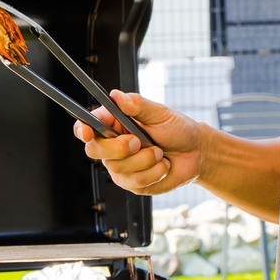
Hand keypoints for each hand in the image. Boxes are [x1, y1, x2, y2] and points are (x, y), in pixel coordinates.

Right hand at [73, 91, 204, 195]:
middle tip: (139, 141)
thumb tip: (117, 96)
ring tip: (159, 153)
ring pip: (118, 169)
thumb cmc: (177, 129)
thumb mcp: (159, 113)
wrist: (196, 153)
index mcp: (114, 124)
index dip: (83, 129)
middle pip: (95, 150)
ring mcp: (120, 166)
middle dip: (119, 148)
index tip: (89, 131)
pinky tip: (162, 166)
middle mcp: (112, 146)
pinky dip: (154, 173)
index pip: (87, 126)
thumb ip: (137, 104)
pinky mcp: (132, 183)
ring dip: (145, 160)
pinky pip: (135, 181)